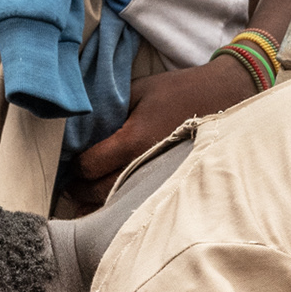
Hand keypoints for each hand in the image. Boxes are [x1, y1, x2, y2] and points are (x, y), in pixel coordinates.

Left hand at [71, 57, 250, 191]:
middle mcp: (143, 164)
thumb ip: (109, 109)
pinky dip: (118, 201)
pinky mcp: (167, 181)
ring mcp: (157, 177)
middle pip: (97, 192)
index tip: (67, 161)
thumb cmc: (178, 90)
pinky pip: (136, 199)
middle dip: (79, 188)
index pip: (89, 166)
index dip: (73, 167)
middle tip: (68, 182)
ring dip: (96, 200)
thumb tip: (81, 127)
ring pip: (116, 202)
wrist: (222, 97)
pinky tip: (109, 198)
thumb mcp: (138, 89)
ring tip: (84, 193)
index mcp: (133, 139)